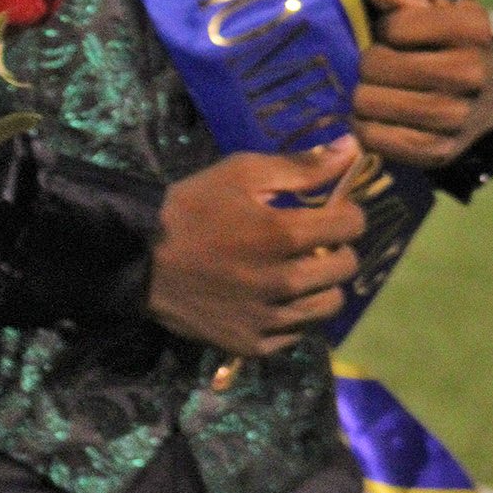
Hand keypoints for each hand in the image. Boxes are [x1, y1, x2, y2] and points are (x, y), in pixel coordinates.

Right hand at [146, 136, 365, 355]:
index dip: (346, 213)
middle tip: (311, 242)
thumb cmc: (192, 207)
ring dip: (321, 286)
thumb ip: (300, 166)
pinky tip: (271, 299)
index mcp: (284, 233)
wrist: (139, 257)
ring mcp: (269, 318)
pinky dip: (292, 316)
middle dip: (336, 248)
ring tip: (297, 273)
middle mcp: (284, 281)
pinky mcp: (253, 345)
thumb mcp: (241, 172)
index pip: (352, 225)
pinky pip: (296, 334)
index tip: (329, 212)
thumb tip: (352, 148)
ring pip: (328, 306)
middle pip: (346, 268)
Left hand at [355, 0, 492, 168]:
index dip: (384, 30)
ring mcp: (461, 117)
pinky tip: (368, 118)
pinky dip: (364, 129)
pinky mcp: (442, 151)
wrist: (475, 95)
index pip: (396, 27)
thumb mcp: (429, 8)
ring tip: (368, 91)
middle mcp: (475, 74)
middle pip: (384, 66)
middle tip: (372, 66)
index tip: (393, 34)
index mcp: (473, 30)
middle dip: (368, 64)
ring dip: (362, 97)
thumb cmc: (442, 42)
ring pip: (378, 104)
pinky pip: (382, 140)